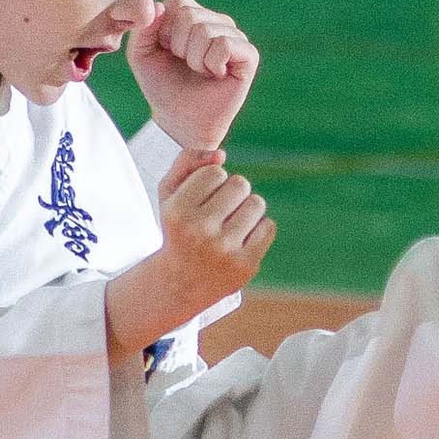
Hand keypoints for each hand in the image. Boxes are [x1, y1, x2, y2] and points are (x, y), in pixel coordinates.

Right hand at [105, 148, 275, 354]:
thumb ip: (187, 162)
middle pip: (240, 184)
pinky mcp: (245, 265)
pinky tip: (241, 240)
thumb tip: (220, 155)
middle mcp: (199, 231)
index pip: (215, 172)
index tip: (201, 201)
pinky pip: (269, 226)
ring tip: (230, 225)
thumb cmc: (177, 230)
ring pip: (256, 203)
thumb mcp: (169, 194)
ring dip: (247, 210)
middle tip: (218, 214)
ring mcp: (224, 250)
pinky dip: (259, 229)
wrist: (180, 283)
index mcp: (177, 211)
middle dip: (232, 194)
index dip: (212, 183)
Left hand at [127, 0, 258, 155]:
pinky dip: (211, 64)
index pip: (177, 0)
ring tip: (200, 72)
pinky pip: (224, 45)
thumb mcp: (141, 55)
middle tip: (185, 65)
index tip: (167, 51)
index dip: (164, 29)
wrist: (180, 120)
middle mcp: (215, 20)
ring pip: (205, 30)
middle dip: (178, 46)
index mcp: (192, 14)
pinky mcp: (249, 54)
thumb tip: (159, 6)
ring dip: (194, 59)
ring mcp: (234, 35)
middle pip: (189, 15)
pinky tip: (215, 75)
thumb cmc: (162, 86)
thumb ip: (143, 28)